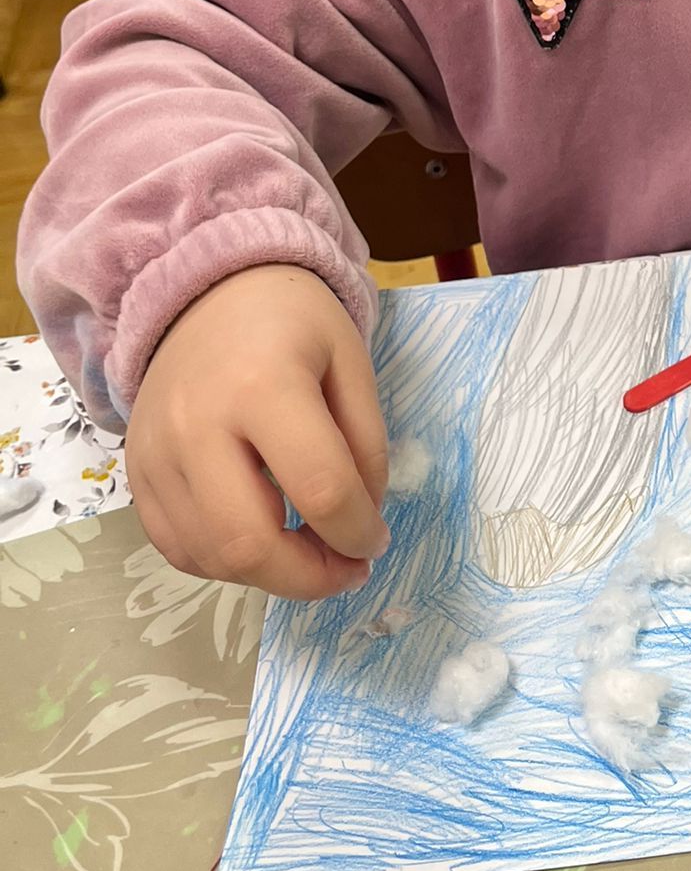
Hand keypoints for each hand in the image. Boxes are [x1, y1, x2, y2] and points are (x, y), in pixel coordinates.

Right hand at [127, 264, 390, 598]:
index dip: (358, 532)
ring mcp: (154, 454)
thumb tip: (362, 522)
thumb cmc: (292, 324)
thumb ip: (367, 446)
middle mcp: (196, 426)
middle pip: (249, 544)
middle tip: (346, 568)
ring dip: (271, 576)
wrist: (206, 292)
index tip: (376, 541)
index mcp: (264, 386)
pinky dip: (225, 564)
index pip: (320, 489)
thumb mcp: (352, 364)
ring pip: (210, 557)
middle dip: (310, 578)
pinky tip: (261, 541)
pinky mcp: (133, 474)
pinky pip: (177, 548)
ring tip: (308, 552)